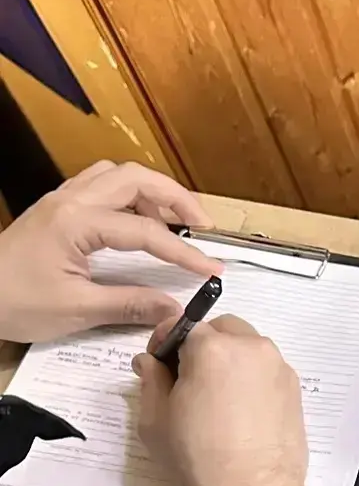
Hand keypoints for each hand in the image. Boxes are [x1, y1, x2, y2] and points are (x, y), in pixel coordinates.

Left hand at [0, 161, 216, 342]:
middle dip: (176, 198)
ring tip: (171, 224)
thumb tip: (173, 309)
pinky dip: (126, 196)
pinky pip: (99, 185)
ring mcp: (61, 199)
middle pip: (136, 179)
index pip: (145, 233)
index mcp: (77, 223)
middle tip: (202, 226)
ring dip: (150, 192)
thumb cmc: (14, 303)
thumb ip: (129, 305)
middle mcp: (71, 200)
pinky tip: (135, 222)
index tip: (213, 270)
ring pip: (117, 175)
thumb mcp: (75, 310)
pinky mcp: (55, 208)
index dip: (184, 254)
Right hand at [133, 313, 313, 485]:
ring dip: (230, 359)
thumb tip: (149, 360)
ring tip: (217, 397)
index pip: (183, 325)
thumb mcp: (156, 421)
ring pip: (248, 348)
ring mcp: (279, 368)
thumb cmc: (197, 459)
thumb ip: (151, 380)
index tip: (157, 361)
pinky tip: (241, 410)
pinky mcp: (295, 390)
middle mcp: (251, 348)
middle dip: (202, 345)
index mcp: (212, 349)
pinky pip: (267, 370)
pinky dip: (252, 378)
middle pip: (222, 330)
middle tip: (188, 379)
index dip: (165, 340)